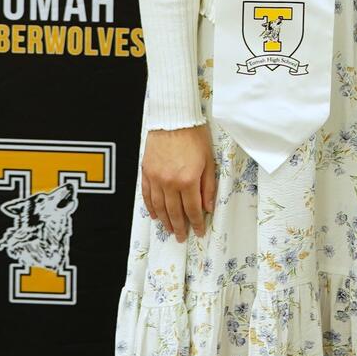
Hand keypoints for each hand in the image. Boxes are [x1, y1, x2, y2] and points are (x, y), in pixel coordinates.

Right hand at [141, 125, 215, 241]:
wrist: (174, 118)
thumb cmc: (194, 135)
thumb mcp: (209, 161)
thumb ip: (208, 186)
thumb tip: (208, 207)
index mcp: (188, 180)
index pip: (193, 209)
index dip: (196, 222)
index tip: (198, 231)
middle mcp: (170, 182)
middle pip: (174, 212)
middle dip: (180, 227)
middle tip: (182, 237)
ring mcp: (156, 178)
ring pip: (159, 207)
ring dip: (165, 221)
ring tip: (170, 229)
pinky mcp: (147, 172)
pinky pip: (147, 195)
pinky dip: (151, 207)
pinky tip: (155, 214)